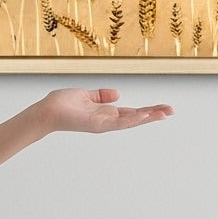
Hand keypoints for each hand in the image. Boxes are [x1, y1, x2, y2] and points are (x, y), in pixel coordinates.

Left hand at [39, 87, 173, 134]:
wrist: (47, 111)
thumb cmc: (62, 104)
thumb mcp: (86, 95)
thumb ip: (101, 96)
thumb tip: (117, 94)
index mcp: (106, 114)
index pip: (131, 112)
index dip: (148, 110)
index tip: (164, 108)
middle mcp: (107, 121)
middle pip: (135, 118)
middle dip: (153, 115)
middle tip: (171, 111)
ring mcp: (103, 124)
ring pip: (130, 121)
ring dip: (147, 117)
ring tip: (163, 113)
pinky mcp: (97, 124)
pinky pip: (117, 122)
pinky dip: (131, 118)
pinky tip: (143, 114)